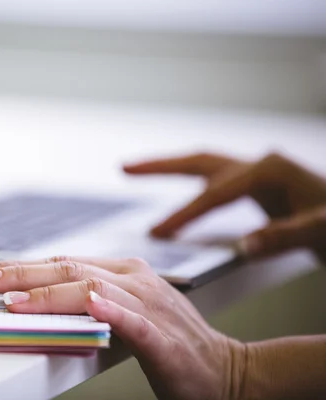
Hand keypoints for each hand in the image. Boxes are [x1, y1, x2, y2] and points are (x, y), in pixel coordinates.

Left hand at [0, 256, 245, 399]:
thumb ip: (92, 298)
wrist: (225, 369)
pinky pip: (134, 321)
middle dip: (22, 274)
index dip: (25, 266)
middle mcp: (136, 280)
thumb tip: (44, 295)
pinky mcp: (163, 338)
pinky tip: (92, 306)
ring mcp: (150, 305)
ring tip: (14, 298)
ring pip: (92, 290)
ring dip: (50, 295)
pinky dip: (111, 312)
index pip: (65, 263)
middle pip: (70, 270)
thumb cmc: (171, 339)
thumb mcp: (126, 308)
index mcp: (125, 271)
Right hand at [124, 152, 325, 259]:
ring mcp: (262, 174)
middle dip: (160, 166)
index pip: (215, 193)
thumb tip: (246, 245)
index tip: (156, 232)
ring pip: (206, 168)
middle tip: (124, 168)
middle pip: (200, 161)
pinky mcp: (263, 188)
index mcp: (270, 171)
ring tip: (138, 173)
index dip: (184, 213)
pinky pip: (217, 183)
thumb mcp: (322, 231)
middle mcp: (262, 166)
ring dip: (172, 171)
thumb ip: (285, 236)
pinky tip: (185, 203)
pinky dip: (194, 189)